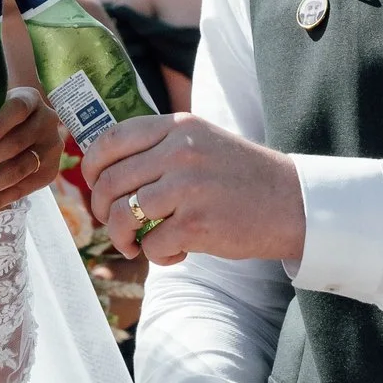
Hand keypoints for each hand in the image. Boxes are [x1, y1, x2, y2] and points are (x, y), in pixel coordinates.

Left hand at [80, 114, 304, 265]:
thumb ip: (161, 147)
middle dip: (102, 209)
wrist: (291, 203)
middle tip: (113, 224)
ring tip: (135, 245)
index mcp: (178, 127)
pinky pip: (151, 244)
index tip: (94, 184)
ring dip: (122, 237)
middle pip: (110, 181)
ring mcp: (187, 187)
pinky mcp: (196, 224)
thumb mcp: (202, 142)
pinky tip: (175, 252)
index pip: (111, 140)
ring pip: (122, 216)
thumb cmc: (241, 177)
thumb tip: (107, 170)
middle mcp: (179, 152)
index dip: (91, 165)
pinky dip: (157, 255)